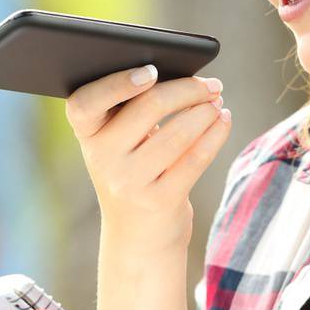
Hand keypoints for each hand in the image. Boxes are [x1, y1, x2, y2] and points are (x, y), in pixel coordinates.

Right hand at [63, 65, 231, 253]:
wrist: (138, 238)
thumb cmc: (133, 172)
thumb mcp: (119, 144)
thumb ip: (133, 109)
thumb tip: (186, 76)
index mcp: (87, 135)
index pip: (85, 103)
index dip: (117, 84)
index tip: (151, 71)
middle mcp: (102, 159)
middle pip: (148, 107)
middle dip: (187, 89)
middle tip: (211, 84)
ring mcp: (130, 182)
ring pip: (178, 132)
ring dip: (205, 111)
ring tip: (217, 102)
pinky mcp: (160, 201)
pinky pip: (195, 158)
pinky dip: (215, 134)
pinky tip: (223, 121)